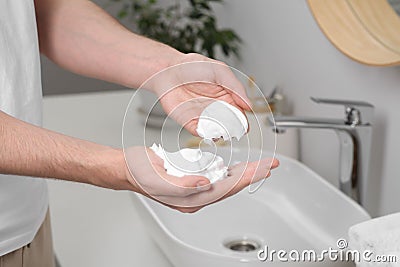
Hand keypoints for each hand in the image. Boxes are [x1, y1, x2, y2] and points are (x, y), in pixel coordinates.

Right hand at [124, 146, 278, 212]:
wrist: (128, 168)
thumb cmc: (140, 173)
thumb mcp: (159, 180)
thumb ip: (183, 185)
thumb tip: (206, 184)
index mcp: (190, 199)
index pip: (226, 188)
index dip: (247, 177)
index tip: (263, 168)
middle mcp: (196, 196)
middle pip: (231, 185)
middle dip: (253, 175)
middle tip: (271, 165)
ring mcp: (195, 189)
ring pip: (227, 182)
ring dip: (245, 173)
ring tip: (261, 166)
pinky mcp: (193, 180)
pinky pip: (217, 177)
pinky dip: (231, 171)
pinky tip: (238, 168)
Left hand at [151, 53, 251, 134]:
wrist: (168, 69)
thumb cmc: (192, 66)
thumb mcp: (220, 71)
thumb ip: (236, 87)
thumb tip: (248, 105)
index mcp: (226, 96)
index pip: (239, 113)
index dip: (242, 121)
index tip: (244, 125)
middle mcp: (215, 108)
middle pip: (229, 125)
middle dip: (232, 130)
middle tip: (234, 131)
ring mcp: (202, 116)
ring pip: (216, 131)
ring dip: (220, 134)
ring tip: (221, 131)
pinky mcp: (189, 122)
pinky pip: (200, 132)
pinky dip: (205, 134)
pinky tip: (208, 131)